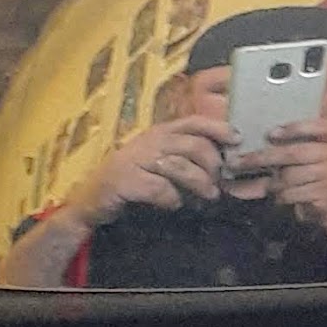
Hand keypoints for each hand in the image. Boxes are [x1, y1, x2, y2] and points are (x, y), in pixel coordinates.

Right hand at [67, 114, 235, 225]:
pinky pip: (161, 189)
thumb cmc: (131, 180)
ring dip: (200, 183)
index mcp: (159, 133)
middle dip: (213, 165)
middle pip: (194, 145)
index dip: (218, 128)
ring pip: (181, 166)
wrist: (90, 199)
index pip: (193, 122)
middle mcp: (149, 141)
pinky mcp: (126, 180)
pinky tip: (173, 205)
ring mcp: (136, 159)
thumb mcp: (158, 163)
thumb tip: (220, 164)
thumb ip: (184, 158)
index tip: (236, 140)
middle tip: (219, 182)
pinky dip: (173, 200)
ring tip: (209, 196)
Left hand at [238, 115, 326, 227]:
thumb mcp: (324, 151)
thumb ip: (303, 139)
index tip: (271, 133)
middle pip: (295, 153)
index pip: (319, 125)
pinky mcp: (326, 197)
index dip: (294, 129)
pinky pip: (293, 193)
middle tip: (237, 161)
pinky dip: (281, 196)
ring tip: (269, 184)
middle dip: (263, 157)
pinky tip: (280, 196)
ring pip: (290, 176)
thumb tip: (267, 132)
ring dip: (274, 182)